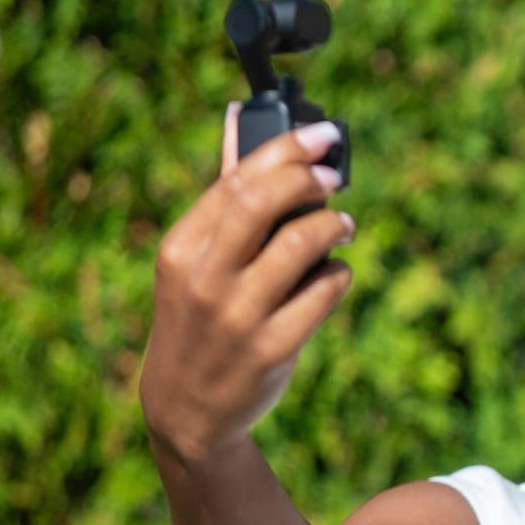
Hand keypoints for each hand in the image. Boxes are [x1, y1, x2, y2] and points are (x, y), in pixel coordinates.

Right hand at [139, 103, 354, 463]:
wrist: (187, 408)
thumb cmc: (200, 316)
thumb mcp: (194, 260)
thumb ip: (224, 193)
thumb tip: (240, 116)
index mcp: (181, 248)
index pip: (236, 181)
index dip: (287, 149)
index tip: (324, 135)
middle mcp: (204, 279)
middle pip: (263, 202)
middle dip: (309, 178)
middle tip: (335, 177)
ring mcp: (238, 316)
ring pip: (301, 244)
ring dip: (333, 225)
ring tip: (343, 226)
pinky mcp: (273, 349)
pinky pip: (324, 292)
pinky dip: (338, 275)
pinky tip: (333, 275)